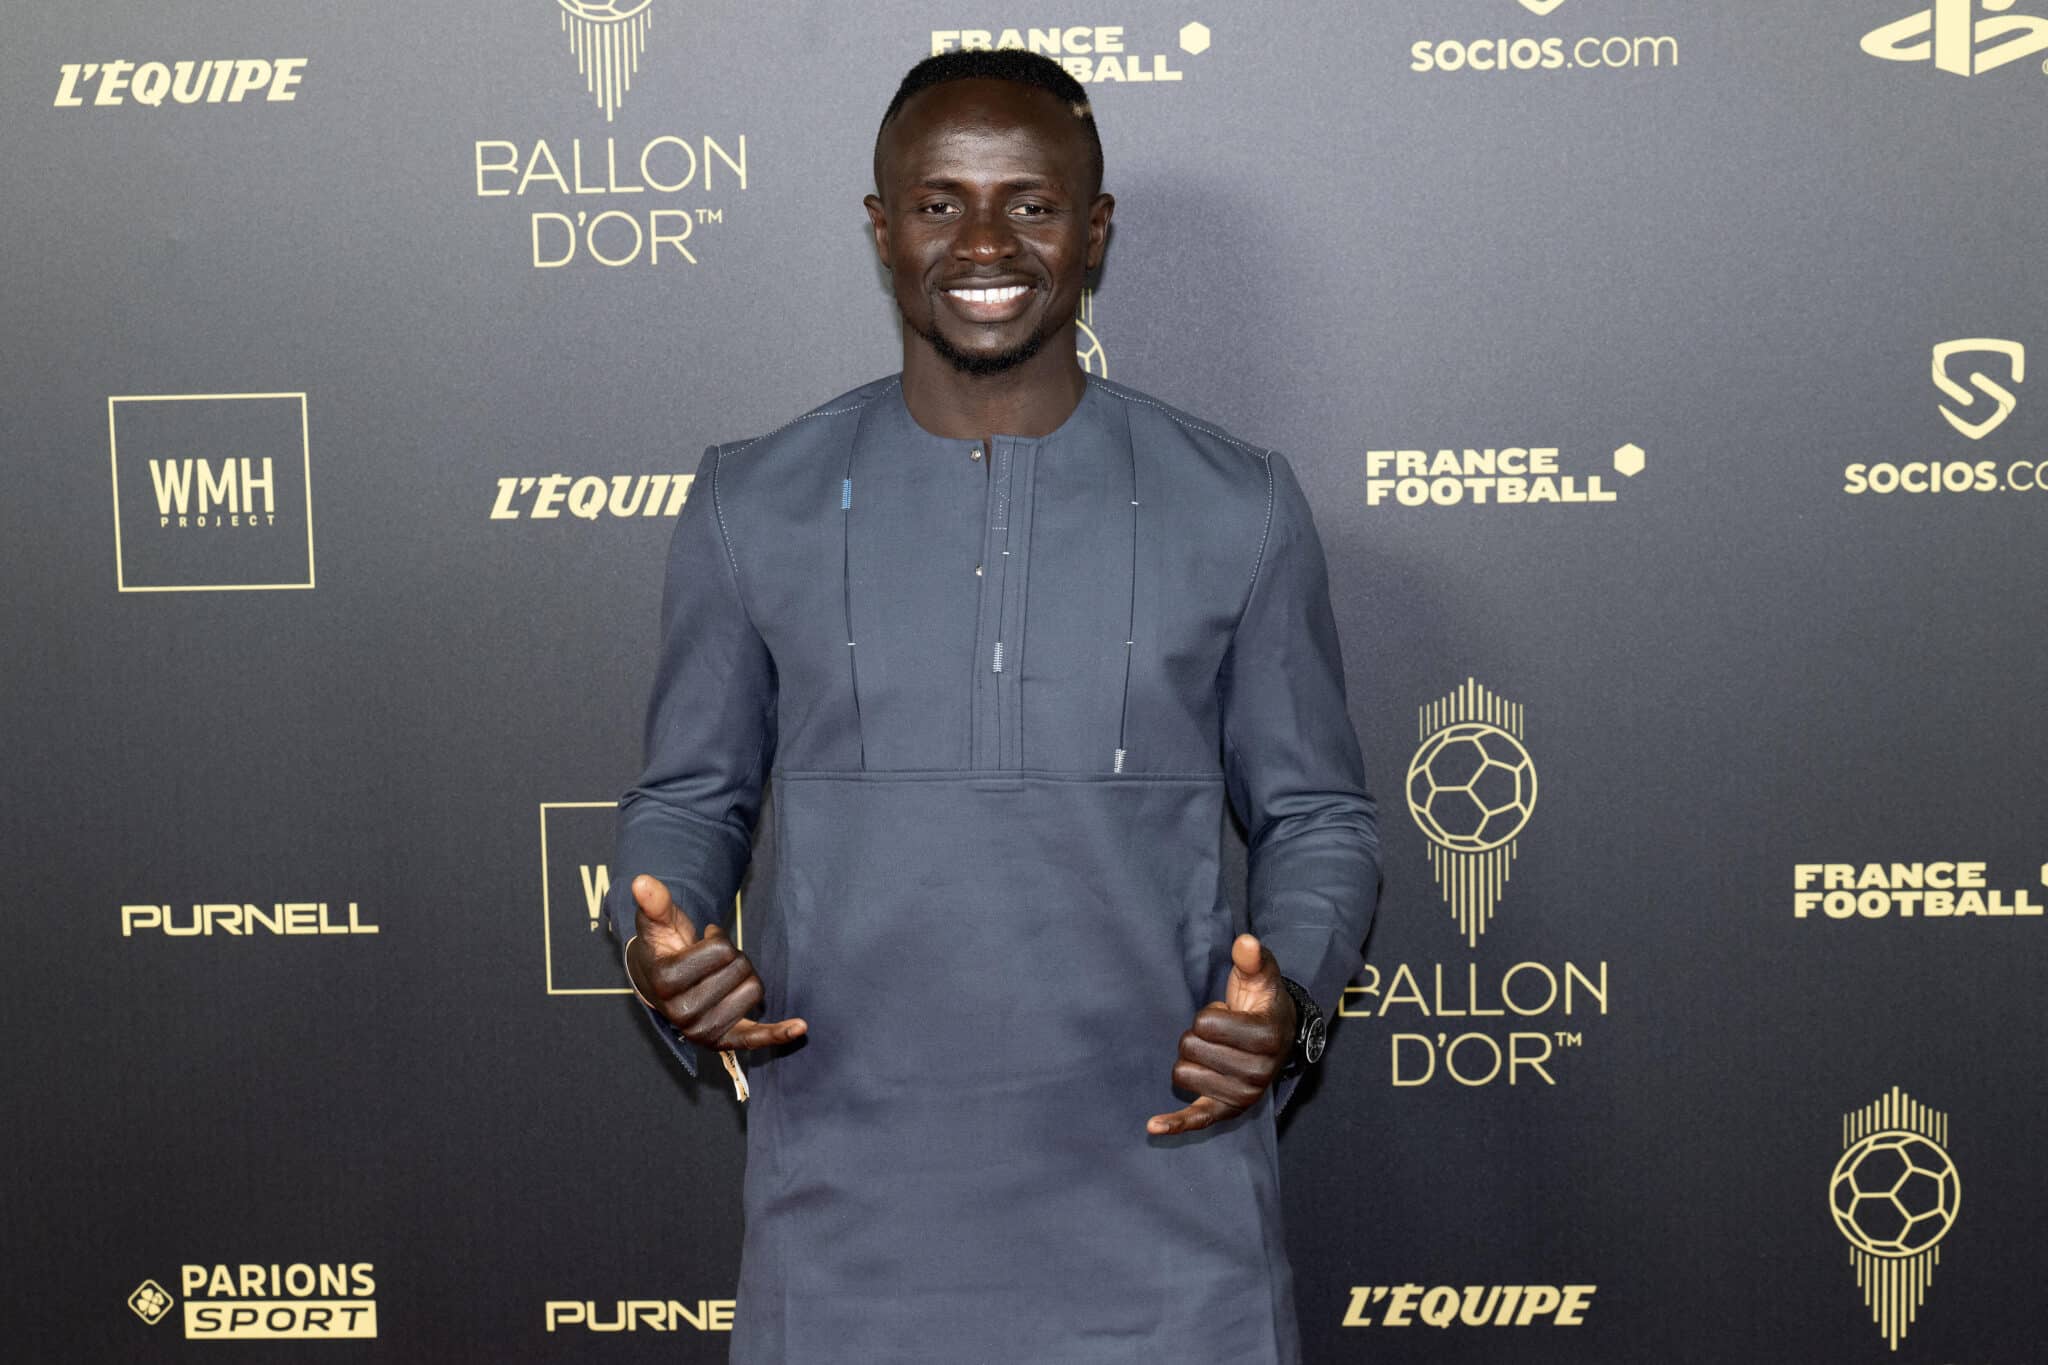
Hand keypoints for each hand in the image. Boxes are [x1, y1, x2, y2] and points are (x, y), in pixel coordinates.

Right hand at [626, 874, 807, 1050]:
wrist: (659, 985)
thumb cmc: (664, 948)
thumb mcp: (658, 923)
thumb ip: (655, 903)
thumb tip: (643, 881)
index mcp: (666, 982)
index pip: (722, 950)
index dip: (718, 939)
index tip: (700, 942)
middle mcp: (683, 1014)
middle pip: (741, 970)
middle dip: (732, 957)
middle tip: (710, 962)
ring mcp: (703, 1031)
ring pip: (755, 991)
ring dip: (744, 977)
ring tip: (719, 977)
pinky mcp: (723, 1041)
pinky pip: (755, 1037)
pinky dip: (778, 1034)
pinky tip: (800, 1026)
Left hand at [1145, 933, 1296, 1135]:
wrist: (1277, 1038)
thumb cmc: (1262, 1002)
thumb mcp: (1261, 976)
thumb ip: (1253, 958)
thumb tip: (1245, 942)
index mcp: (1266, 1038)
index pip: (1204, 1023)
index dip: (1209, 1013)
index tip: (1229, 1014)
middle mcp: (1257, 1073)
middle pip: (1189, 1048)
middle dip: (1198, 1036)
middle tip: (1223, 1035)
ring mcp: (1242, 1095)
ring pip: (1182, 1074)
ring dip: (1193, 1059)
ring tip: (1219, 1052)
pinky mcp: (1226, 1111)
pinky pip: (1197, 1119)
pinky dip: (1176, 1123)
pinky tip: (1153, 1126)